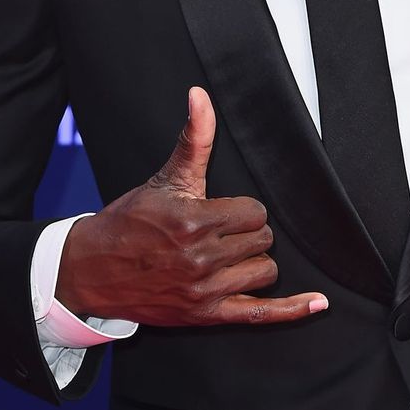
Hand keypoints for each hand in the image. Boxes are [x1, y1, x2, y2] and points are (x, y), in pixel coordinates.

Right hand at [55, 86, 327, 326]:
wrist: (91, 270)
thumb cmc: (130, 221)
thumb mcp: (164, 179)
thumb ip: (194, 140)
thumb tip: (200, 95)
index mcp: (194, 220)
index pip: (255, 212)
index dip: (241, 211)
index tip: (219, 213)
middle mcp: (202, 257)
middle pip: (263, 240)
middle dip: (246, 234)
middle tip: (218, 234)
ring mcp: (205, 290)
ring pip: (265, 271)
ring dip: (253, 263)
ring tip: (227, 257)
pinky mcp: (206, 315)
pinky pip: (261, 314)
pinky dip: (293, 310)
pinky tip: (318, 303)